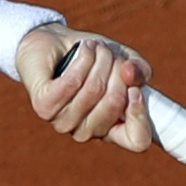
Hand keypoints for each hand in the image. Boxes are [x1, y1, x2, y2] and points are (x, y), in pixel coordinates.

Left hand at [16, 24, 155, 151]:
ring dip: (100, 60)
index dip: (140, 116)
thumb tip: (131, 74)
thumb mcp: (127, 63)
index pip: (137, 141)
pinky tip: (85, 49)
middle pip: (115, 103)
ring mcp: (64, 122)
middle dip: (117, 69)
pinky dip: (83, 60)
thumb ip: (141, 72)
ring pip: (93, 90)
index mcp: (112, 130)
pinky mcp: (44, 106)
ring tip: (97, 47)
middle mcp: (88, 132)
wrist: (54, 44)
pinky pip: (72, 83)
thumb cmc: (94, 59)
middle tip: (111, 54)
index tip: (135, 90)